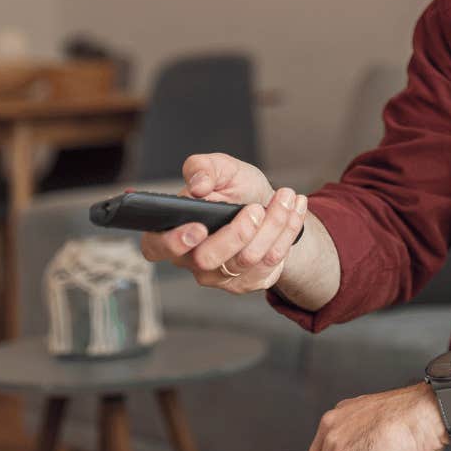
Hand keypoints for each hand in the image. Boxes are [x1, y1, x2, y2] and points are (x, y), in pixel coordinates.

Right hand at [139, 153, 305, 293]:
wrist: (266, 205)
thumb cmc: (235, 188)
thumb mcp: (220, 168)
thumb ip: (203, 167)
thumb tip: (199, 185)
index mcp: (172, 230)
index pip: (156, 248)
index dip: (174, 241)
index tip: (199, 227)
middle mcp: (192, 260)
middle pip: (208, 259)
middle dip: (238, 232)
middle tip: (257, 209)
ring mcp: (220, 277)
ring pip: (247, 259)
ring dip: (273, 225)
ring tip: (286, 197)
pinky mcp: (248, 283)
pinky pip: (271, 263)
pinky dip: (288, 231)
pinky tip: (294, 210)